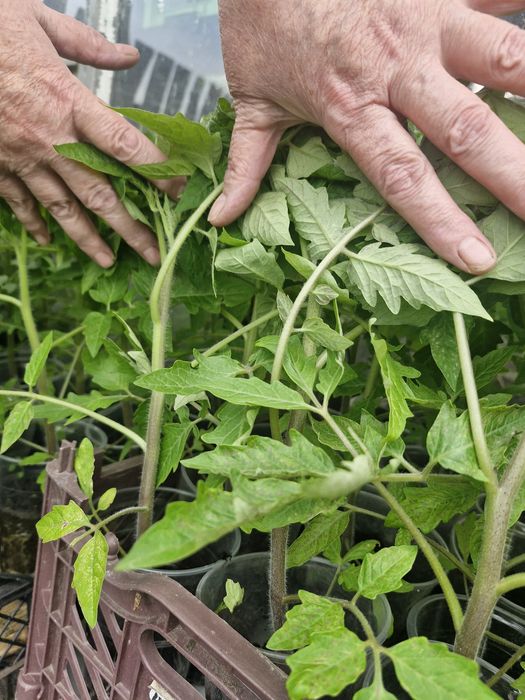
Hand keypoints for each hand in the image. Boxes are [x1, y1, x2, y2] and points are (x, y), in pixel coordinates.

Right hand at [0, 1, 180, 266]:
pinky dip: (33, 223)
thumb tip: (130, 56)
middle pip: (99, 194)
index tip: (180, 194)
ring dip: (87, 239)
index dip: (156, 172)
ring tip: (109, 261)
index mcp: (67, 100)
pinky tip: (47, 241)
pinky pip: (18, 202)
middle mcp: (49, 138)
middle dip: (130, 228)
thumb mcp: (40, 19)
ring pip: (62, 208)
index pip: (124, 145)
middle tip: (154, 254)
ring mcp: (20, 156)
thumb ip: (88, 45)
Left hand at [212, 0, 524, 274]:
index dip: (442, 222)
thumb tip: (224, 219)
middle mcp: (397, 68)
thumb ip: (246, 163)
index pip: (403, 176)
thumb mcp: (249, 98)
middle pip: (468, 128)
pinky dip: (524, 7)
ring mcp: (428, 18)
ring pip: (506, 55)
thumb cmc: (260, 19)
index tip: (478, 260)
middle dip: (515, 174)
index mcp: (351, 106)